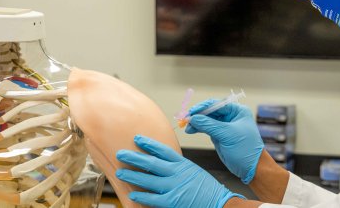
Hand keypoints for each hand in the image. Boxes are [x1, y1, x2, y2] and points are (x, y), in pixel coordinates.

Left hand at [116, 135, 243, 207]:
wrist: (220, 203)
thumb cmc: (207, 189)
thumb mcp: (194, 171)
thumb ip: (179, 167)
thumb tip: (164, 164)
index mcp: (183, 164)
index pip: (163, 150)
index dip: (149, 144)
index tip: (137, 138)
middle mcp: (177, 173)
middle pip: (151, 162)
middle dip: (134, 157)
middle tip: (120, 153)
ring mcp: (174, 187)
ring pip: (148, 180)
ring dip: (133, 176)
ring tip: (120, 173)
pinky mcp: (172, 202)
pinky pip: (153, 198)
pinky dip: (142, 196)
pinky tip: (132, 195)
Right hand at [185, 99, 263, 183]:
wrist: (252, 168)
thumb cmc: (246, 149)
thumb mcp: (227, 135)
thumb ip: (209, 125)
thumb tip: (193, 118)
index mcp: (237, 111)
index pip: (217, 104)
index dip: (203, 107)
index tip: (191, 112)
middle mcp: (231, 116)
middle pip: (210, 111)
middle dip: (198, 115)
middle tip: (186, 120)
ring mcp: (225, 126)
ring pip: (207, 120)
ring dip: (196, 122)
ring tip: (187, 127)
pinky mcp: (220, 135)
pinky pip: (207, 128)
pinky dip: (198, 128)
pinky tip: (191, 130)